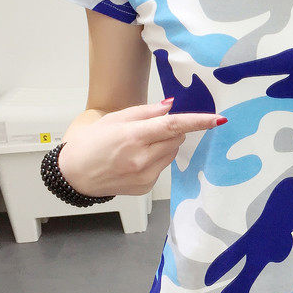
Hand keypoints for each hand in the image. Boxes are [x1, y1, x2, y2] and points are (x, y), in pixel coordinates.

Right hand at [58, 100, 226, 196]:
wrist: (74, 175)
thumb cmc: (92, 142)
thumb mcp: (114, 119)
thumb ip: (145, 112)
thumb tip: (171, 106)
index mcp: (133, 137)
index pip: (173, 126)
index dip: (198, 122)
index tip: (218, 119)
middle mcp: (141, 158)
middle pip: (177, 138)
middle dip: (171, 130)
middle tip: (149, 130)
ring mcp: (145, 175)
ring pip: (172, 152)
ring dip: (164, 145)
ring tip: (139, 146)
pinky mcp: (146, 187)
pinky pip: (163, 166)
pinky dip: (156, 159)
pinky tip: (135, 160)